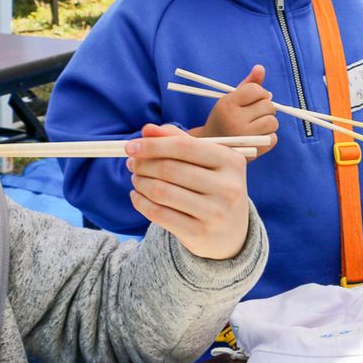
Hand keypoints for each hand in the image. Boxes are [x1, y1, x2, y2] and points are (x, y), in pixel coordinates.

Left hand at [125, 124, 250, 259]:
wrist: (231, 233)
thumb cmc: (213, 188)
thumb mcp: (205, 162)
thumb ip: (178, 140)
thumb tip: (148, 129)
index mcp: (231, 162)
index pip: (184, 146)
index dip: (153, 145)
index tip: (130, 146)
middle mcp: (228, 187)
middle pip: (170, 169)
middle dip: (143, 164)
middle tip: (132, 164)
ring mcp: (215, 212)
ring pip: (161, 191)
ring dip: (141, 182)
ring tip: (136, 179)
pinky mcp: (199, 233)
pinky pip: (159, 213)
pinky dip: (141, 202)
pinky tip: (137, 196)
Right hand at [192, 65, 277, 157]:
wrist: (210, 148)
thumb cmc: (222, 119)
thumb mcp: (230, 99)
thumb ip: (247, 84)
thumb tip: (261, 68)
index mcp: (227, 104)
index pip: (256, 90)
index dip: (259, 93)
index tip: (253, 99)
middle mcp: (235, 120)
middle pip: (268, 105)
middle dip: (265, 107)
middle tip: (254, 113)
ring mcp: (244, 137)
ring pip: (273, 122)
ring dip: (268, 122)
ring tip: (255, 124)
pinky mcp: (252, 151)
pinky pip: (273, 138)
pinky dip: (268, 136)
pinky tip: (257, 136)